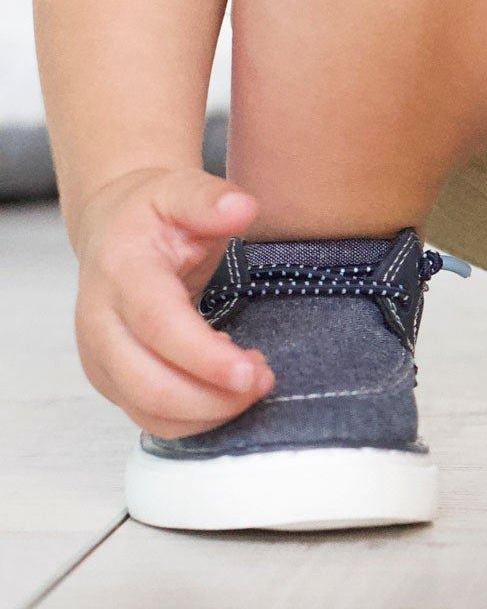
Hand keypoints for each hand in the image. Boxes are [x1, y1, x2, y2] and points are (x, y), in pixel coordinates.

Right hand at [73, 167, 269, 437]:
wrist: (113, 229)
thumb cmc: (154, 213)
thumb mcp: (182, 189)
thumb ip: (211, 199)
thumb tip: (242, 208)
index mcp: (122, 273)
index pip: (159, 327)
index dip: (205, 358)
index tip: (252, 372)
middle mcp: (99, 322)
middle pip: (148, 385)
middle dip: (213, 397)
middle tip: (265, 380)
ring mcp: (100, 356)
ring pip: (149, 412)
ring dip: (209, 412)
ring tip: (254, 382)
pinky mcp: (111, 379)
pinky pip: (151, 419)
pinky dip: (195, 417)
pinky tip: (226, 389)